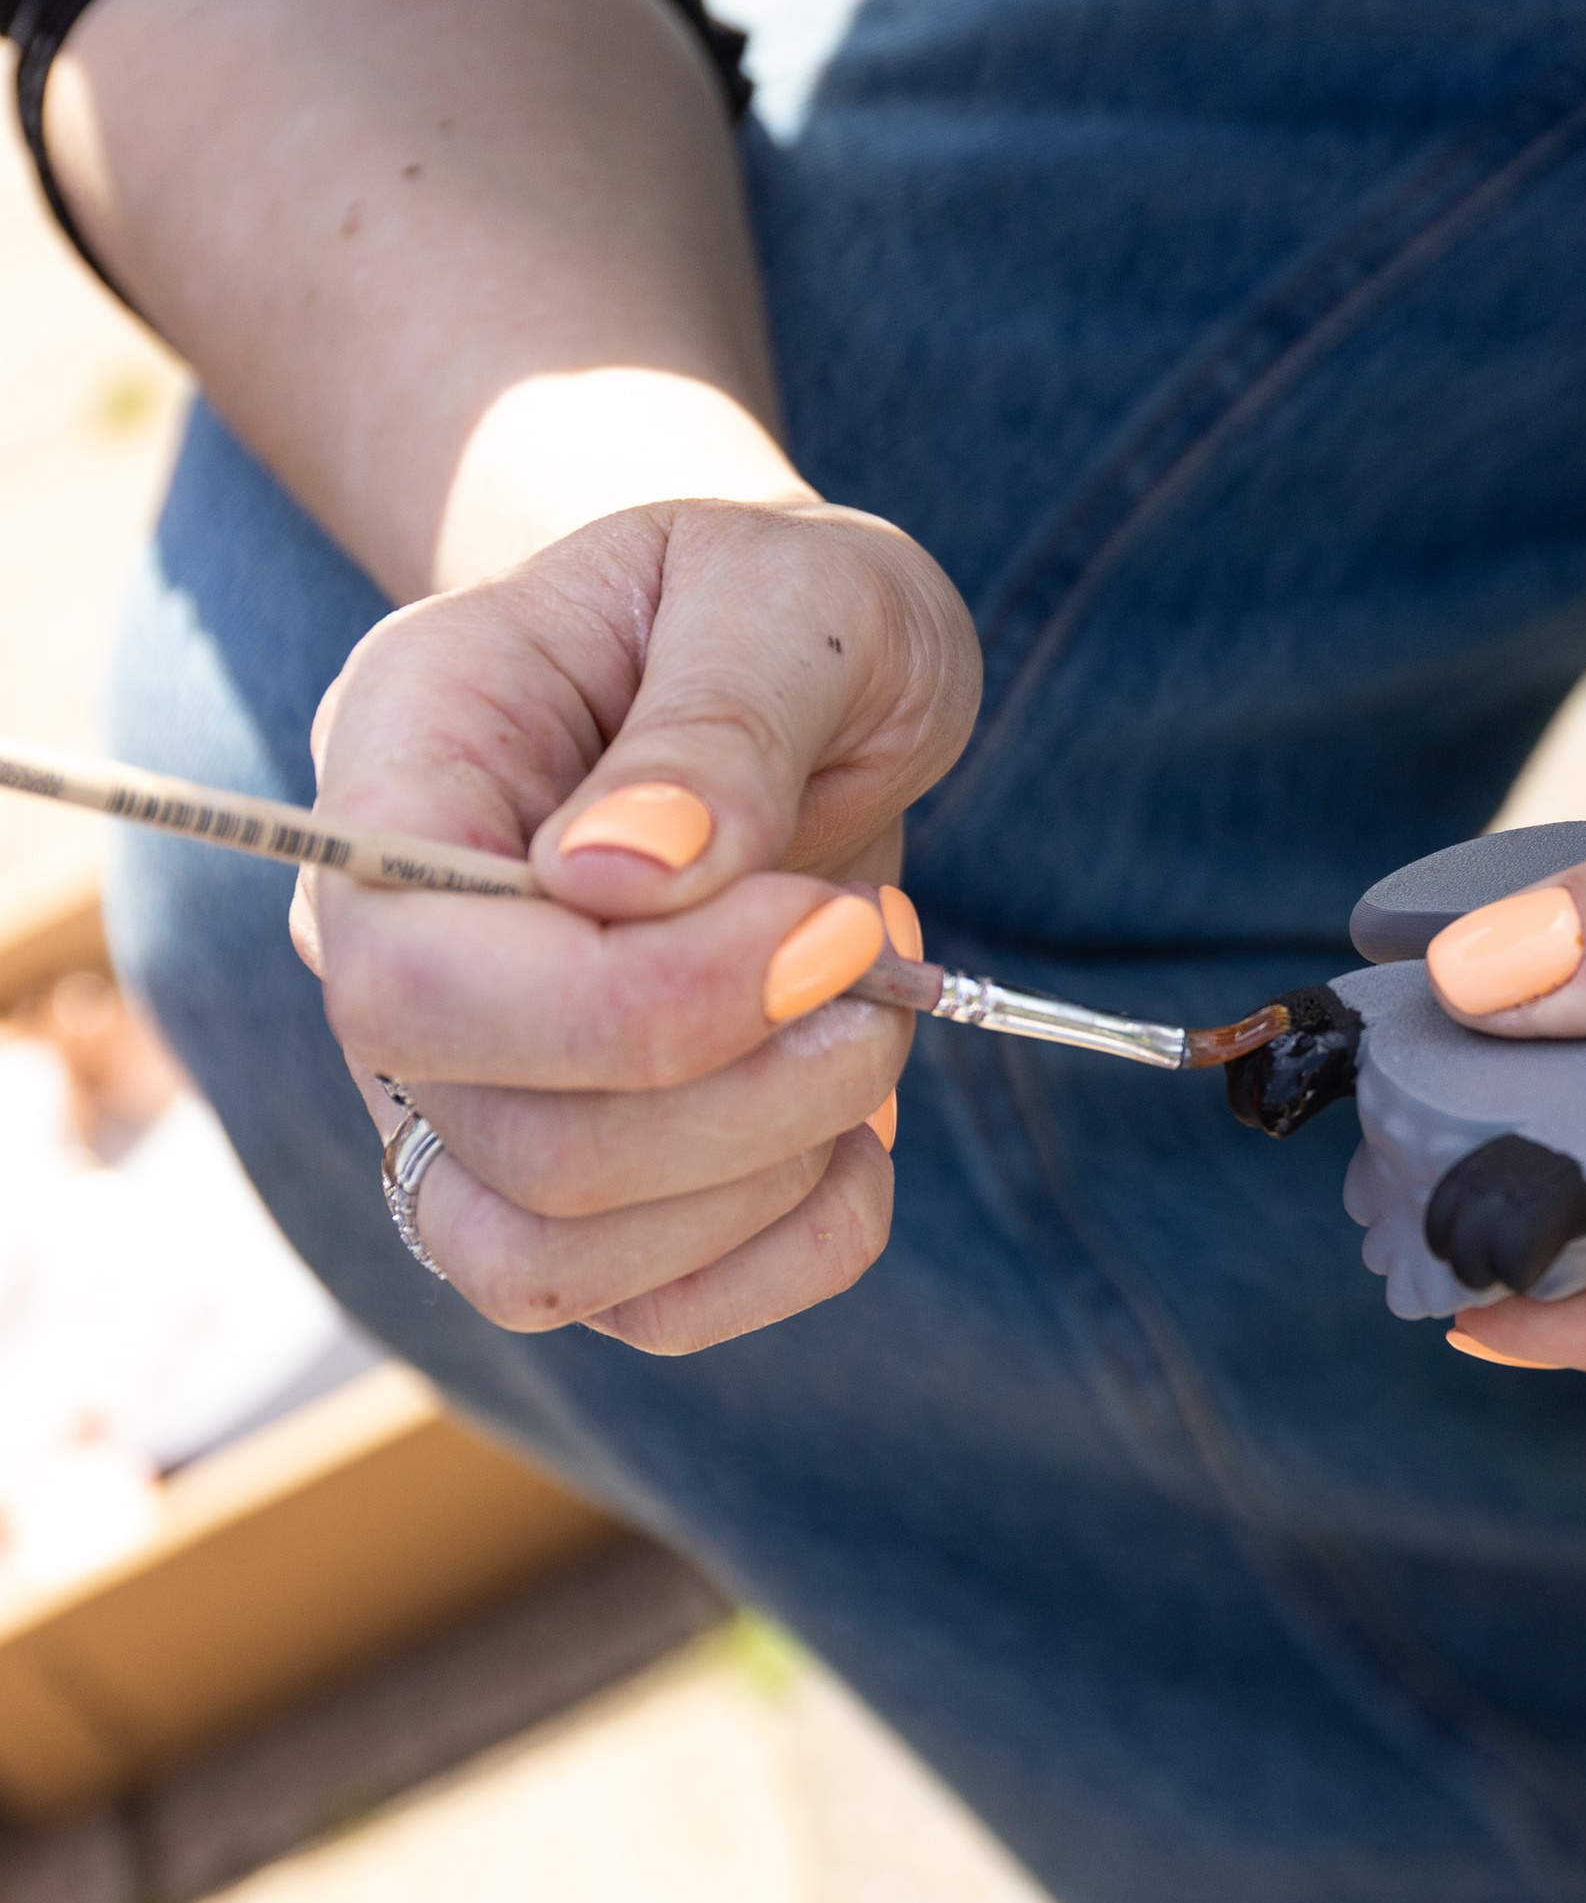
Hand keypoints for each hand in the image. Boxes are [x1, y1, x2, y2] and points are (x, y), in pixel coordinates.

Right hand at [300, 493, 979, 1351]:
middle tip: (879, 957)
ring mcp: (461, 1088)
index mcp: (399, 768)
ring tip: (868, 1028)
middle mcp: (389, 953)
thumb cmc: (778, 612)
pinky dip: (794, 1247)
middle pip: (498, 1146)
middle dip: (741, 1088)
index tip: (831, 924)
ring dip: (763, 1178)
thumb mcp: (784, 590)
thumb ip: (715, 717)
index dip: (633, 1004)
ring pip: (544, 1262)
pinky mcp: (572, 1188)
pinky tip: (859, 1127)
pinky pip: (645, 1312)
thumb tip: (619, 875)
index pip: (411, 980)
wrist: (801, 669)